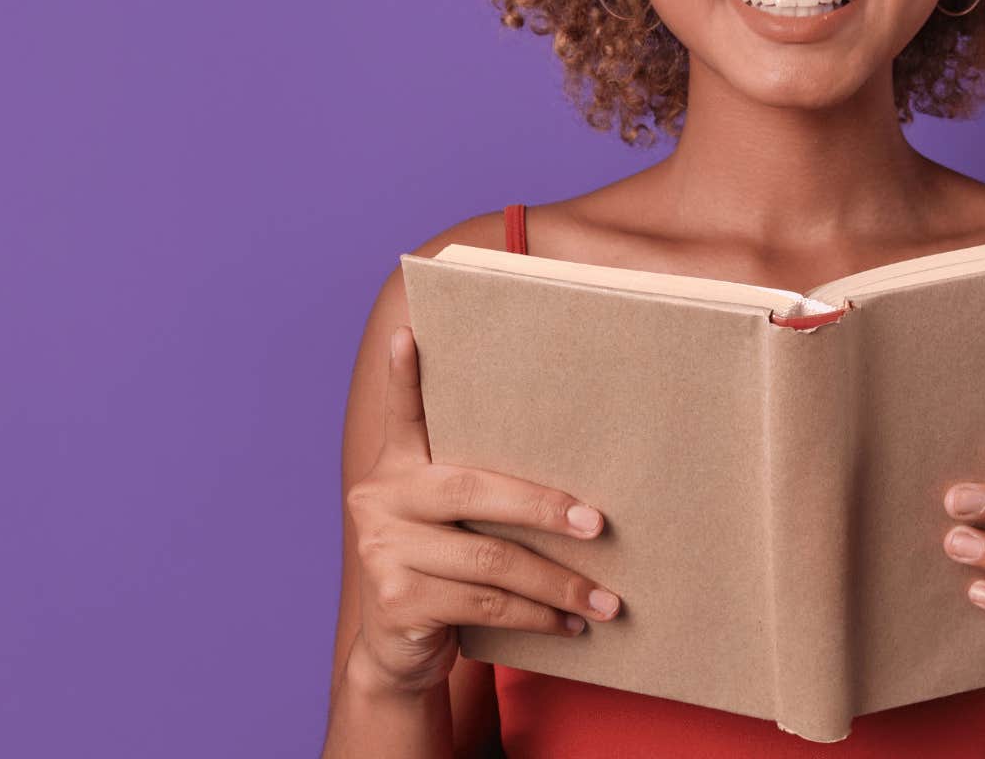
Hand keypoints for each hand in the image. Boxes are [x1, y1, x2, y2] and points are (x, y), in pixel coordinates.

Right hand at [345, 325, 623, 694]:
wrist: (397, 651)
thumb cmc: (444, 572)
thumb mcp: (450, 526)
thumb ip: (476, 492)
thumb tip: (574, 487)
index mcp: (396, 469)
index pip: (403, 416)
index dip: (404, 376)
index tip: (410, 332)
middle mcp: (379, 499)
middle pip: (473, 490)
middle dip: (545, 508)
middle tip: (598, 525)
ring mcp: (382, 550)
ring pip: (491, 559)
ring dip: (557, 582)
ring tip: (605, 600)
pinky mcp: (397, 601)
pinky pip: (485, 604)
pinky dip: (537, 616)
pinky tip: (570, 624)